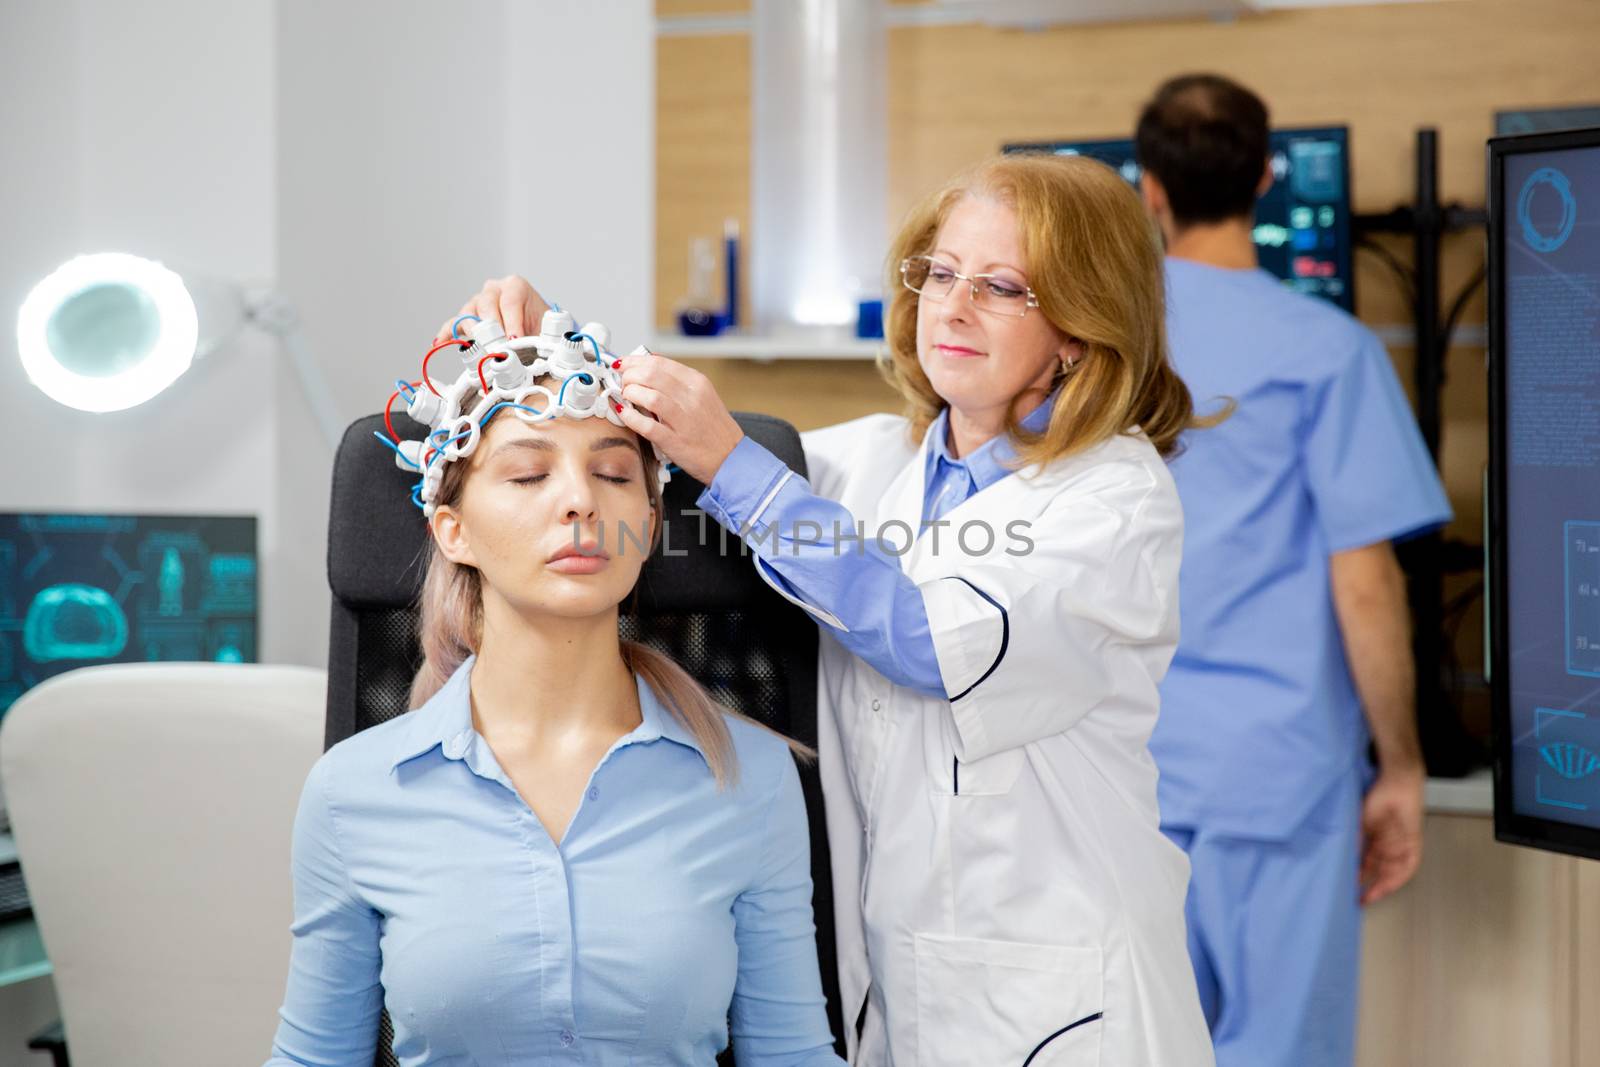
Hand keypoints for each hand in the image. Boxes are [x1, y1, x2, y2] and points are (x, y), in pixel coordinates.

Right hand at [435, 275, 549, 342]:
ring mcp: (478, 303)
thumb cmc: (540, 327)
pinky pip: (453, 323)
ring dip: (474, 332)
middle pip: (487, 304)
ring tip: (481, 347)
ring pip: (469, 312)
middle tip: (499, 347)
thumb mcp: (546, 328)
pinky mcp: (467, 318)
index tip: (515, 339)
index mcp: (515, 286)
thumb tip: (530, 353)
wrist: (537, 330)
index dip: (512, 322)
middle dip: (493, 328)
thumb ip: (541, 337)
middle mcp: (494, 290)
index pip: (510, 301)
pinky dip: (447, 333)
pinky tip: (440, 342)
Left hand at [615, 352, 743, 484]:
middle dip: (629, 376)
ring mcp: (684, 420)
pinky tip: (624, 414)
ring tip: (625, 397)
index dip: (635, 361)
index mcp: (697, 383)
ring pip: (649, 396)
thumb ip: (678, 383)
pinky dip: (631, 418)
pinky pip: (647, 426)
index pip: (659, 362)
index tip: (623, 364)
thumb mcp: (703, 395)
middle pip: (651, 375)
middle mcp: (692, 398)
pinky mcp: (675, 441)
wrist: (731, 457)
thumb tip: (649, 369)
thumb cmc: (714, 428)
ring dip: (630, 393)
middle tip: (623, 382)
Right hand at [1359, 763, 1424, 905]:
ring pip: (1393, 870)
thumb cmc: (1377, 797)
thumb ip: (1355, 841)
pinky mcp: (1413, 844)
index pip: (1366, 866)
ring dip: (1383, 881)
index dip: (1360, 879)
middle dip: (1372, 887)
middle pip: (1380, 872)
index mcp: (1373, 841)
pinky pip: (1409, 865)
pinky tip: (1391, 881)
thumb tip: (1347, 860)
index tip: (1352, 892)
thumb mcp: (1360, 822)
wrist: (1397, 783)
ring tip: (1372, 891)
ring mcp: (1400, 846)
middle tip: (1361, 898)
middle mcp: (1387, 846)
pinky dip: (1400, 874)